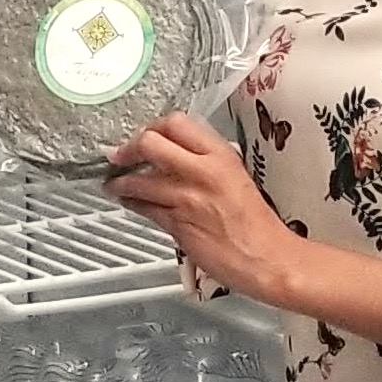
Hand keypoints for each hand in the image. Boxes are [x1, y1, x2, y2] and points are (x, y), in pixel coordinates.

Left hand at [103, 113, 298, 304]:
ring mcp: (187, 198)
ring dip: (121, 181)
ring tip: (114, 182)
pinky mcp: (177, 225)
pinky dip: (131, 202)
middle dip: (129, 148)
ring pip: (139, 180)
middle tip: (119, 155)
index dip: (153, 126)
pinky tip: (127, 201)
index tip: (146, 133)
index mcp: (220, 155)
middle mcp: (202, 172)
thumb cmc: (256, 222)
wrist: (266, 257)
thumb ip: (207, 162)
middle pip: (150, 144)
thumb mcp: (237, 176)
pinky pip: (144, 207)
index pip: (177, 123)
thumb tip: (179, 155)